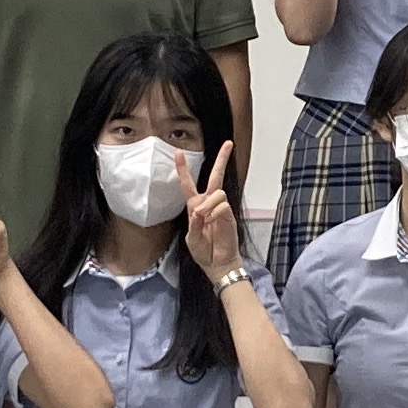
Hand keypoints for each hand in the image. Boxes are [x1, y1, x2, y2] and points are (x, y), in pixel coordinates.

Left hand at [181, 143, 246, 281]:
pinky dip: (215, 213)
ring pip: (217, 192)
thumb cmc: (203, 252)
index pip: (188, 184)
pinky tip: (212, 223)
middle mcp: (209, 203)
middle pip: (215, 176)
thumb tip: (200, 211)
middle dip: (222, 159)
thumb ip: (194, 224)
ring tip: (205, 218)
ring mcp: (220, 208)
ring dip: (208, 204)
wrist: (217, 263)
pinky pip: (222, 205)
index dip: (182, 169)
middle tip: (228, 144)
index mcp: (195, 206)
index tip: (178, 153)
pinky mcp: (229, 215)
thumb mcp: (191, 239)